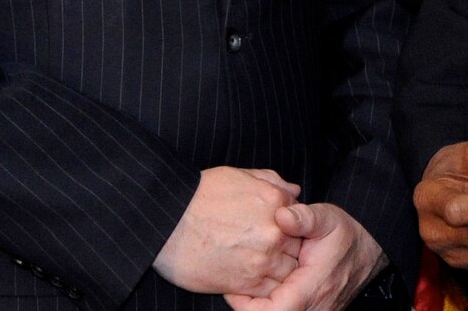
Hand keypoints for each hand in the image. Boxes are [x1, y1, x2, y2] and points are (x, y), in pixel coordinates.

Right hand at [154, 166, 303, 295]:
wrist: (166, 220)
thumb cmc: (198, 194)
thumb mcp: (239, 175)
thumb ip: (272, 182)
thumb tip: (295, 191)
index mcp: (276, 201)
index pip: (302, 219)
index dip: (293, 227)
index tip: (281, 231)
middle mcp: (274, 231)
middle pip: (299, 248)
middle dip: (290, 250)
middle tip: (272, 252)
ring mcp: (261, 260)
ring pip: (287, 273)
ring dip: (280, 272)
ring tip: (264, 267)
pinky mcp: (243, 283)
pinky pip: (269, 292)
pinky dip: (267, 289)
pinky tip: (254, 280)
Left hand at [224, 203, 384, 310]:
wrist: (370, 249)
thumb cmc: (345, 233)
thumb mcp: (325, 218)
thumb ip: (303, 217)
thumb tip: (281, 215)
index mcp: (312, 288)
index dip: (246, 305)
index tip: (235, 287)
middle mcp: (315, 308)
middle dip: (249, 306)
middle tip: (236, 285)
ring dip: (260, 307)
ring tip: (248, 286)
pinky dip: (271, 306)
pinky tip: (264, 290)